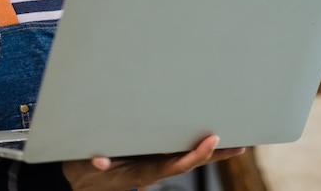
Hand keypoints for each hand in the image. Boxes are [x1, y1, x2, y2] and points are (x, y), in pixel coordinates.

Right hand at [62, 135, 244, 190]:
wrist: (79, 180)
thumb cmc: (85, 170)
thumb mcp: (88, 166)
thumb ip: (96, 163)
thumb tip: (99, 161)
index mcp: (144, 171)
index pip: (176, 164)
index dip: (196, 154)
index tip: (212, 140)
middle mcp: (154, 169)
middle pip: (190, 161)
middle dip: (215, 155)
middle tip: (240, 146)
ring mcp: (155, 165)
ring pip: (187, 158)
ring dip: (211, 152)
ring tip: (235, 143)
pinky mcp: (152, 159)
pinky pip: (177, 154)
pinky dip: (196, 149)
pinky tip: (211, 142)